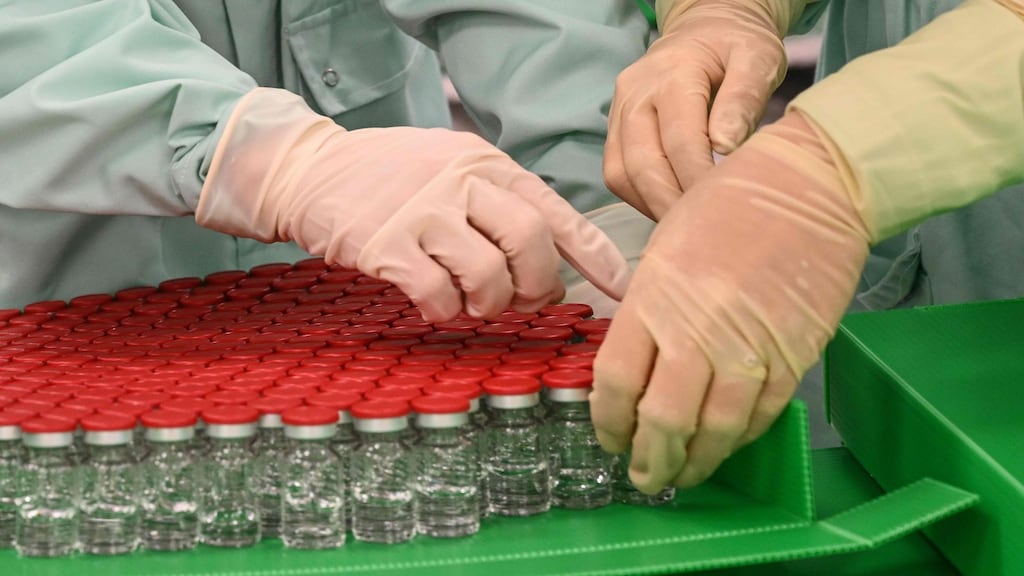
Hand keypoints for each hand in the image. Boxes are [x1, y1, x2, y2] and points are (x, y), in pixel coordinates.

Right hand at [196, 88, 630, 321]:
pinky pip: (438, 295)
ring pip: (489, 275)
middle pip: (532, 241)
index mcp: (487, 163)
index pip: (557, 209)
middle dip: (539, 285)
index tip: (624, 289)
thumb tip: (554, 261)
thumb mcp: (453, 168)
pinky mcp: (387, 244)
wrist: (311, 170)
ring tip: (471, 301)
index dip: (596, 255)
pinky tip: (432, 303)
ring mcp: (424, 211)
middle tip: (524, 301)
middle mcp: (461, 180)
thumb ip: (500, 204)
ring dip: (489, 303)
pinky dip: (443, 311)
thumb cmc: (392, 178)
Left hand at [591, 111, 869, 492]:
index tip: (609, 437)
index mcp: (653, 301)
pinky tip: (724, 445)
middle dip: (648, 460)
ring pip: (714, 431)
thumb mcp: (663, 252)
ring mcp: (749, 350)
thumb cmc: (727, 207)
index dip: (607, 421)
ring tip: (682, 475)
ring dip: (694, 464)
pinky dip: (738, 440)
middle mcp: (696, 332)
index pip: (614, 383)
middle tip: (643, 477)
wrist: (809, 187)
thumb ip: (647, 315)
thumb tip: (635, 373)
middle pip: (661, 420)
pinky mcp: (793, 358)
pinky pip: (759, 416)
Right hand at [604, 0, 791, 219]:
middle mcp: (635, 94)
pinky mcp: (614, 129)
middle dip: (669, 203)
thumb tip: (725, 146)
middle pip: (641, 163)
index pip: (680, 140)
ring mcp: (618, 111)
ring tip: (684, 225)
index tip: (720, 208)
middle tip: (700, 232)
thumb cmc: (735, 46)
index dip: (697, 180)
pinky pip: (616, 173)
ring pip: (620, 173)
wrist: (703, 29)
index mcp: (671, 74)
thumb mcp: (757, 57)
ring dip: (651, 205)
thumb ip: (744, 97)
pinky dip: (640, 197)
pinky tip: (669, 208)